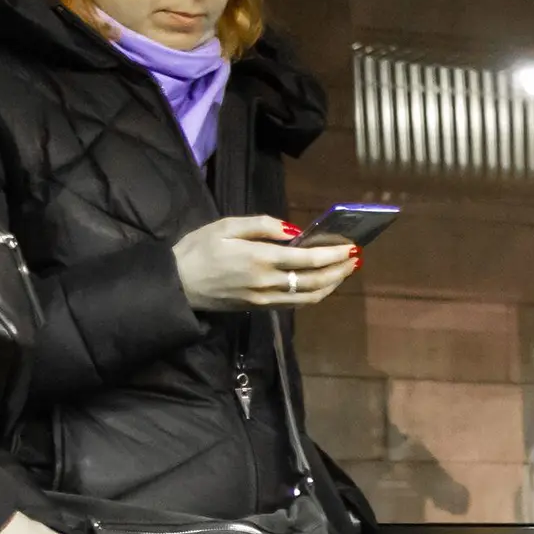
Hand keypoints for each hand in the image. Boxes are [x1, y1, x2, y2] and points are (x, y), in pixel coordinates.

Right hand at [174, 215, 359, 312]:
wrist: (177, 285)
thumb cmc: (198, 249)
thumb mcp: (225, 226)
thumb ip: (260, 225)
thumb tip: (293, 230)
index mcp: (259, 259)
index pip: (307, 259)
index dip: (333, 254)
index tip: (351, 247)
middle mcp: (267, 282)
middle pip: (315, 280)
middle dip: (339, 270)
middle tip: (356, 259)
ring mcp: (265, 299)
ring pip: (309, 296)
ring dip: (332, 284)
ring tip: (345, 271)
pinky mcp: (261, 308)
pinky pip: (296, 303)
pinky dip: (315, 294)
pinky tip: (323, 284)